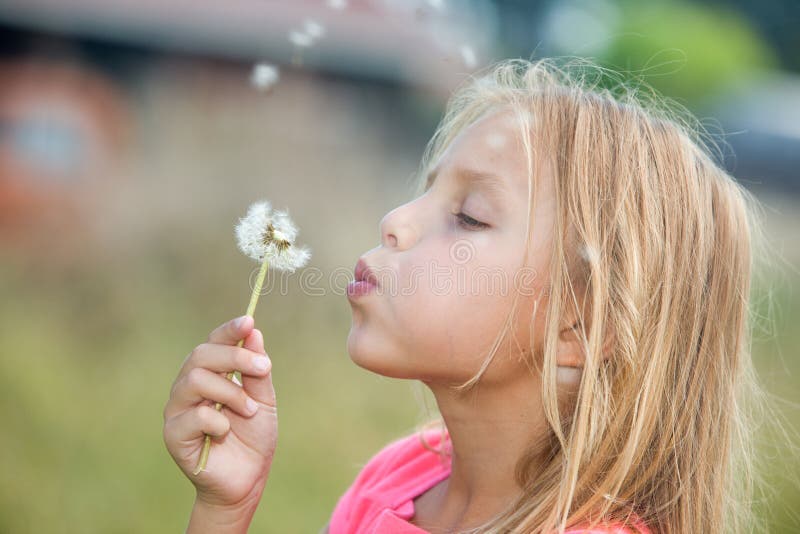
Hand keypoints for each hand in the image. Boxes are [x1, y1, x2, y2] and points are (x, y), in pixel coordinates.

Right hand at [163, 316, 277, 509]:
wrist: (248, 479)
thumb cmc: (253, 437)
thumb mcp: (264, 399)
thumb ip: (257, 370)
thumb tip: (253, 332)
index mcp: (208, 374)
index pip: (212, 342)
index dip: (228, 330)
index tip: (249, 322)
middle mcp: (187, 387)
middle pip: (200, 355)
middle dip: (235, 357)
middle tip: (263, 368)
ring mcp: (177, 410)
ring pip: (195, 380)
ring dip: (231, 391)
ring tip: (250, 410)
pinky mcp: (173, 435)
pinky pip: (194, 416)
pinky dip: (219, 420)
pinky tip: (227, 432)